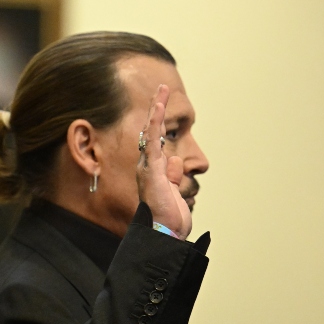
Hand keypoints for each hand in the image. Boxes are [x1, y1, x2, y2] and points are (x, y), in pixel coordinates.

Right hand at [136, 84, 190, 239]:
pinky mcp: (151, 167)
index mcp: (154, 172)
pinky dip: (156, 120)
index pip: (156, 143)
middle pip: (151, 132)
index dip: (159, 124)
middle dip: (156, 109)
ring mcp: (148, 166)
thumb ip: (174, 177)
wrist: (163, 234)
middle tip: (161, 89)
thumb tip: (176, 161)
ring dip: (156, 108)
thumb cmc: (169, 220)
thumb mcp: (175, 194)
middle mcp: (148, 166)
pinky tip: (158, 104)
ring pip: (151, 131)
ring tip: (162, 89)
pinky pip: (152, 139)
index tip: (162, 107)